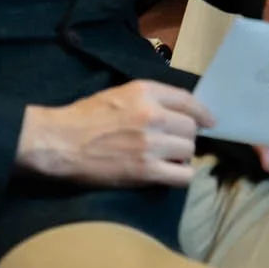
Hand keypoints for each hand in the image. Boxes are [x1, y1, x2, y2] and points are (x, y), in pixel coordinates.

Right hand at [17, 80, 211, 186]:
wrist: (60, 142)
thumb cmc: (84, 117)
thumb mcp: (119, 93)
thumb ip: (149, 98)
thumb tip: (178, 111)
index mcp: (145, 92)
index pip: (188, 100)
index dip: (202, 113)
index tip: (209, 121)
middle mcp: (152, 115)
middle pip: (191, 129)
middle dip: (186, 137)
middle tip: (173, 144)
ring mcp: (151, 144)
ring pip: (189, 151)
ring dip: (181, 156)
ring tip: (167, 158)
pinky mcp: (146, 171)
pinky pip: (183, 175)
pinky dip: (180, 175)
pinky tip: (170, 173)